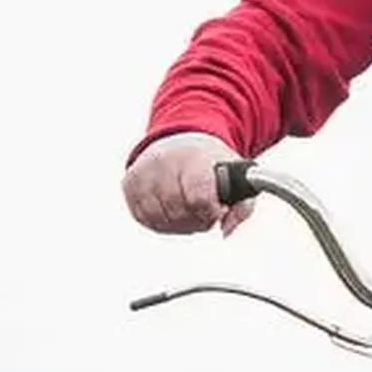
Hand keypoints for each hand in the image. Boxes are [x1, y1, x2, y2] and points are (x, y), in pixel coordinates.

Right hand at [124, 131, 249, 236]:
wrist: (181, 141)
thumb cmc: (209, 163)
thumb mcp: (236, 177)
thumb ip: (242, 206)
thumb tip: (226, 229)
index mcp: (192, 157)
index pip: (199, 197)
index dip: (211, 212)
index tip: (218, 210)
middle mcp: (163, 162)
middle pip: (179, 212)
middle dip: (197, 220)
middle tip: (205, 213)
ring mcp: (142, 173)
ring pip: (160, 219)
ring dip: (179, 224)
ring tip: (191, 212)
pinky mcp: (128, 185)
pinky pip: (145, 218)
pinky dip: (162, 222)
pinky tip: (174, 212)